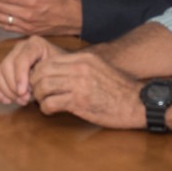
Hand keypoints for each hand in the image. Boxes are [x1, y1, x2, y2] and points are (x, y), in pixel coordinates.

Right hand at [0, 36, 59, 105]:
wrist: (60, 72)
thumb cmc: (60, 71)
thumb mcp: (58, 70)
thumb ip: (44, 75)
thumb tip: (26, 88)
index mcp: (34, 44)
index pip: (21, 59)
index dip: (19, 76)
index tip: (23, 92)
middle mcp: (19, 48)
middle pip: (6, 66)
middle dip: (13, 86)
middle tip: (25, 99)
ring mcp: (10, 57)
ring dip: (7, 91)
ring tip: (21, 101)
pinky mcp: (3, 69)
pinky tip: (7, 101)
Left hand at [28, 49, 144, 128]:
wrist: (137, 103)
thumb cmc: (118, 91)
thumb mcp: (98, 70)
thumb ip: (79, 69)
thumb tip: (57, 73)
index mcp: (84, 59)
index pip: (48, 61)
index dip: (38, 74)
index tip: (38, 84)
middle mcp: (80, 68)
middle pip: (41, 72)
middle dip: (34, 85)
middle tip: (37, 95)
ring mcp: (79, 84)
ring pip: (42, 86)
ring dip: (39, 97)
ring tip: (45, 103)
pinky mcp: (79, 101)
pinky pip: (50, 103)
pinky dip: (46, 109)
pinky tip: (51, 111)